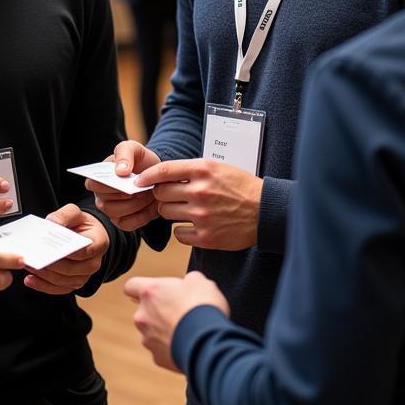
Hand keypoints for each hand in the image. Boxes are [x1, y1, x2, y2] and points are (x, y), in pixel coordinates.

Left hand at [23, 204, 109, 294]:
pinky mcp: (74, 284)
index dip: (66, 252)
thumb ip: (65, 215)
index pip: (83, 251)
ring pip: (63, 281)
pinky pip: (58, 289)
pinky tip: (30, 279)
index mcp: (98, 243)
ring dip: (44, 275)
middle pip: (71, 269)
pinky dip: (43, 286)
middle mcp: (94, 263)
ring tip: (29, 266)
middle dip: (51, 265)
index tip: (50, 250)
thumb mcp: (77, 213)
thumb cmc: (82, 225)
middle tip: (34, 258)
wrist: (87, 236)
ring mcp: (84, 275)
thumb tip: (52, 222)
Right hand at [84, 140, 160, 230]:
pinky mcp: (123, 221)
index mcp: (98, 177)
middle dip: (126, 196)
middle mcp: (101, 196)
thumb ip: (124, 154)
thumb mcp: (133, 148)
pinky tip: (150, 206)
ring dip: (135, 205)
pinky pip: (128, 224)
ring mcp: (111, 210)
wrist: (157, 173)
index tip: (125, 180)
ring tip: (148, 195)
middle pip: (105, 203)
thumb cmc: (140, 159)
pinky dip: (141, 216)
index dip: (108, 185)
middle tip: (143, 188)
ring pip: (116, 214)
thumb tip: (119, 171)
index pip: (93, 184)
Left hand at [124, 272, 229, 371]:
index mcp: (149, 293)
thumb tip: (189, 283)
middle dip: (159, 311)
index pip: (131, 286)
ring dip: (166, 331)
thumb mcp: (198, 281)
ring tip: (188, 331)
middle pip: (144, 311)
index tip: (153, 291)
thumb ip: (186, 280)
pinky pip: (162, 350)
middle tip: (181, 311)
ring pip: (153, 332)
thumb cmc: (202, 307)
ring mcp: (148, 339)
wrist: (208, 342)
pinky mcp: (157, 358)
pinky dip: (173, 348)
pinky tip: (188, 345)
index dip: (142, 287)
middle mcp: (143, 316)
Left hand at [137, 158, 263, 250]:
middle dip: (161, 196)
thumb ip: (191, 170)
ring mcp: (202, 214)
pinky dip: (182, 231)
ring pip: (165, 213)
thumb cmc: (241, 187)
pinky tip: (194, 226)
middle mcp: (200, 191)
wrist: (265, 211)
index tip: (139, 182)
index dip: (147, 177)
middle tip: (171, 198)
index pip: (163, 170)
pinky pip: (178, 233)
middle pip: (160, 193)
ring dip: (170, 212)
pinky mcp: (206, 236)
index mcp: (202, 170)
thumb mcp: (218, 167)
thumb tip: (162, 175)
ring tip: (185, 211)